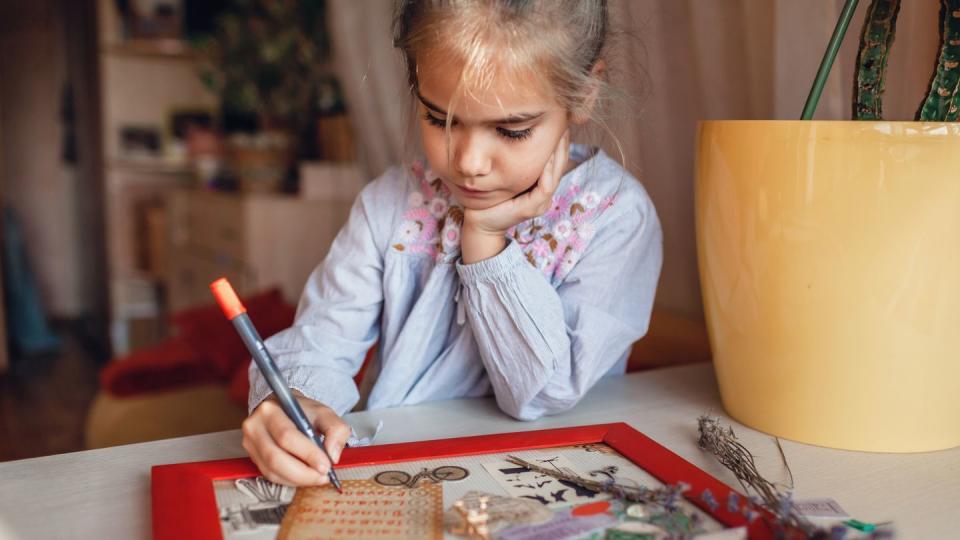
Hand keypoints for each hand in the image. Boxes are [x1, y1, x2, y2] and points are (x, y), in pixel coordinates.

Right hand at [241, 393, 350, 485]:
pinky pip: (270, 475)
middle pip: (275, 458)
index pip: (287, 436)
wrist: (284, 410)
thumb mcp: (324, 413)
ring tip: (317, 477)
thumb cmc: (303, 412)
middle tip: (323, 476)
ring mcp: (250, 443)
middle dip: (303, 472)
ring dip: (298, 479)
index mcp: (270, 410)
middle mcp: (255, 426)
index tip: (326, 465)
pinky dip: (290, 480)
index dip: (308, 454)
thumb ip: (336, 430)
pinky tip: (304, 476)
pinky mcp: (253, 457)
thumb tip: (332, 455)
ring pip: (272, 470)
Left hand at [461, 130, 568, 263]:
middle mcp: (544, 195)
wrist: (478, 221)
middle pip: (560, 165)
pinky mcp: (532, 208)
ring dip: (557, 154)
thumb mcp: (505, 172)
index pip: (556, 160)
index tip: (558, 120)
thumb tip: (515, 131)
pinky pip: (545, 186)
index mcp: (541, 186)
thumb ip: (514, 158)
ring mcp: (540, 203)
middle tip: (562, 121)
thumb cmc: (488, 195)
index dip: (559, 141)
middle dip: (562, 143)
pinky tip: (543, 155)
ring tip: (558, 133)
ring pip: (555, 175)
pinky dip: (546, 170)